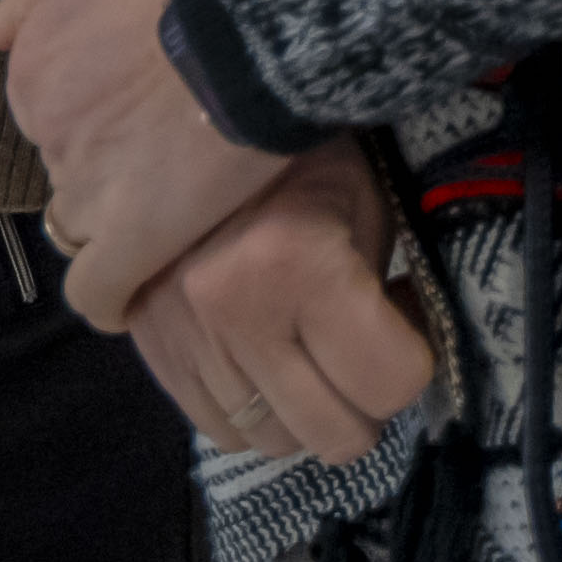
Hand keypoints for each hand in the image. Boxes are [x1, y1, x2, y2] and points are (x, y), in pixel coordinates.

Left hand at [0, 0, 281, 326]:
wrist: (251, 10)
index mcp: (33, 66)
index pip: (53, 116)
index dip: (102, 117)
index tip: (145, 113)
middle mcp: (46, 129)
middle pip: (69, 169)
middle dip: (110, 168)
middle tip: (173, 154)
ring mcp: (86, 187)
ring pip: (83, 228)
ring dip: (118, 225)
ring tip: (179, 211)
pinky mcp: (132, 237)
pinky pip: (99, 292)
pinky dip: (114, 298)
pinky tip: (140, 292)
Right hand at [127, 146, 439, 465]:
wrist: (185, 119)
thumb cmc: (295, 153)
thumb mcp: (363, 203)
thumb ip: (383, 294)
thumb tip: (398, 357)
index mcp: (295, 263)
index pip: (390, 382)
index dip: (412, 359)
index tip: (404, 328)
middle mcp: (232, 313)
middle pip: (335, 435)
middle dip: (365, 402)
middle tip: (362, 353)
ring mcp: (183, 338)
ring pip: (275, 441)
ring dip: (304, 411)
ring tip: (308, 350)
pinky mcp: (150, 349)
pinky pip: (218, 429)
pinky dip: (252, 409)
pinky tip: (262, 356)